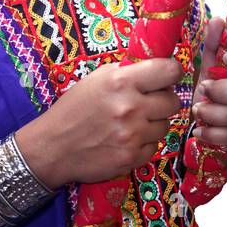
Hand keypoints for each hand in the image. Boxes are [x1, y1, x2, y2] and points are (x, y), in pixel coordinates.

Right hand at [18, 57, 184, 186]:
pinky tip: (126, 140)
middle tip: (149, 103)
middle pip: (173, 101)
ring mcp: (133, 135)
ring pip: (165, 126)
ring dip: (153, 124)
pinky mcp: (132, 157)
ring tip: (132, 124)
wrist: (52, 147)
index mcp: (121, 82)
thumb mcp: (96, 80)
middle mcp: (130, 107)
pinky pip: (154, 146)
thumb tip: (158, 69)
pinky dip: (143, 143)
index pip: (169, 71)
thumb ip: (127, 73)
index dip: (172, 73)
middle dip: (164, 101)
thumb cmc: (74, 110)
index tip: (168, 77)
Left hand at [190, 17, 226, 172]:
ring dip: (214, 114)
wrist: (218, 129)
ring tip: (198, 111)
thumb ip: (215, 45)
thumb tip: (217, 22)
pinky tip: (203, 131)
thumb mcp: (213, 69)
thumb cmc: (219, 94)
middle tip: (203, 91)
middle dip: (221, 92)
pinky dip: (217, 135)